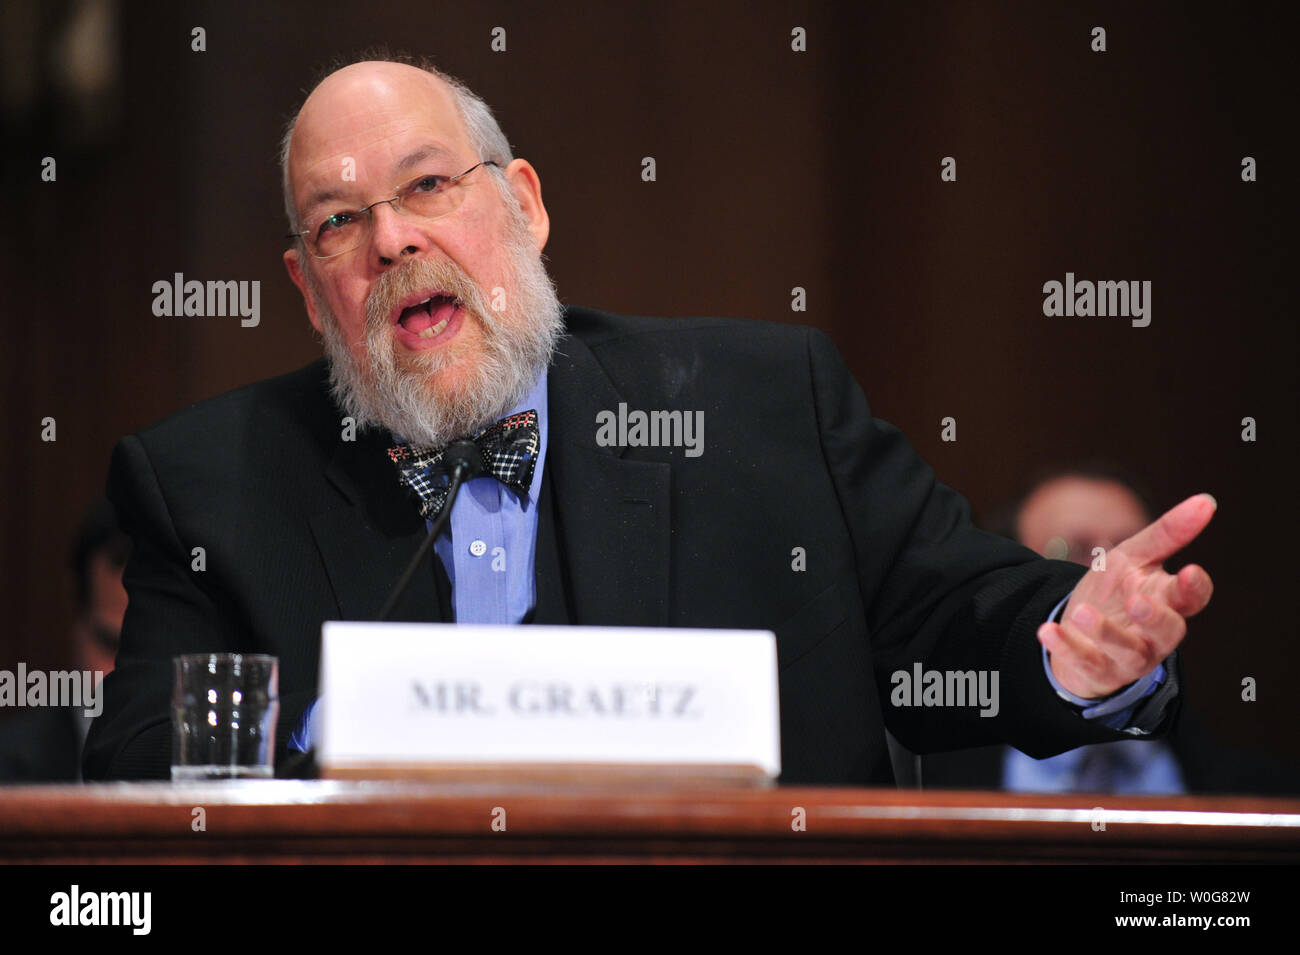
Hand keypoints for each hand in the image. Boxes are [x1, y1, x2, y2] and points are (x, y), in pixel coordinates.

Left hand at [1037, 493, 1215, 698]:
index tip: (1189, 571)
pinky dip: (1066, 648)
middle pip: (1168, 631)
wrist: (1077, 630)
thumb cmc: (1114, 592)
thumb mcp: (1133, 557)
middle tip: (1137, 602)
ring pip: (1127, 653)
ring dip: (1105, 633)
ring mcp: (1127, 656)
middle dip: (1155, 618)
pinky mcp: (1096, 670)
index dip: (1194, 589)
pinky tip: (1046, 631)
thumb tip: (1206, 500)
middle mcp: (1154, 634)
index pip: (1192, 598)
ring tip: (1081, 612)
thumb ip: (1166, 533)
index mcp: (1168, 602)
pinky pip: (1084, 663)